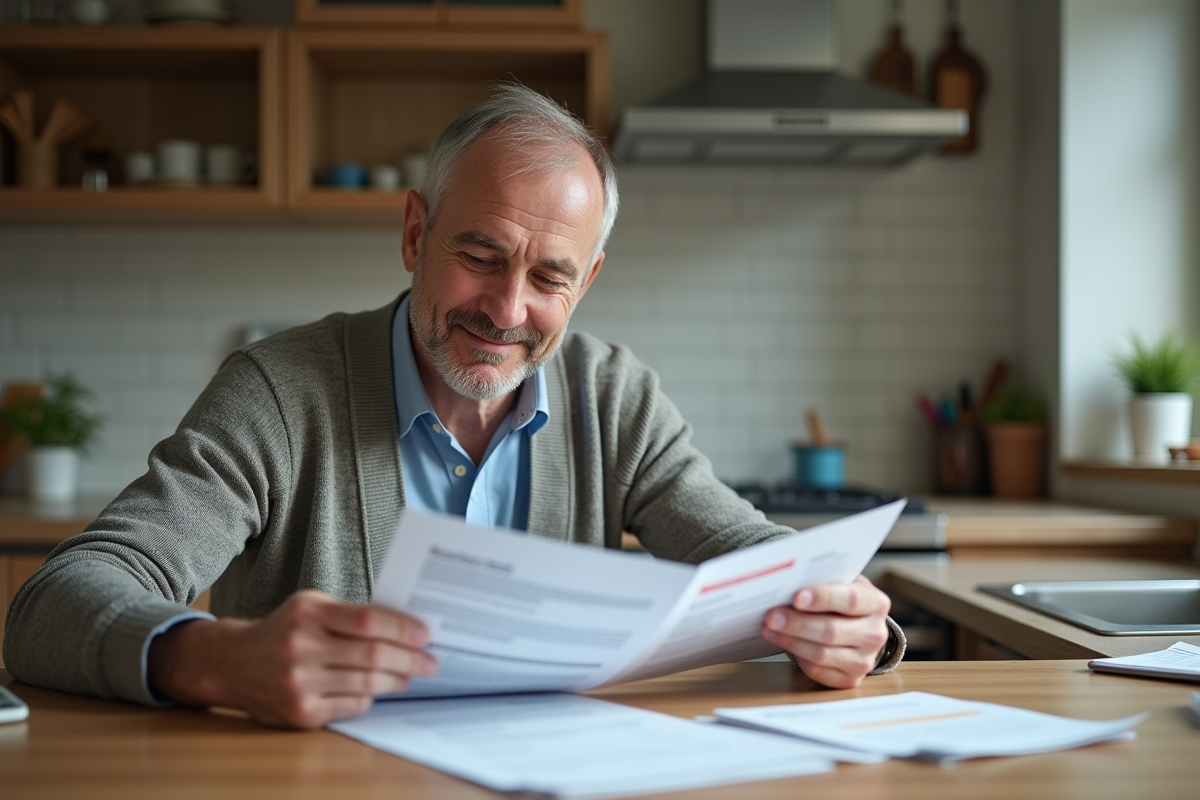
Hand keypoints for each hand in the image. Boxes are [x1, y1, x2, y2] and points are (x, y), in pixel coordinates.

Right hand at [148, 590, 437, 728]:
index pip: (367, 621)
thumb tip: (404, 627)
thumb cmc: (283, 630)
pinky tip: (378, 689)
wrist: (232, 663)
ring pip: (366, 684)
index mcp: (308, 614)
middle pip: (372, 656)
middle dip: (410, 660)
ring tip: (410, 675)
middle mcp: (301, 648)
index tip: (425, 634)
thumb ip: (351, 614)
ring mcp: (299, 683)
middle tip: (431, 662)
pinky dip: (369, 698)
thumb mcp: (310, 606)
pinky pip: (350, 706)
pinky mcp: (300, 712)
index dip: (402, 629)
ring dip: (396, 681)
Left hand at [760, 574, 890, 688]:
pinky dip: (796, 656)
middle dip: (797, 623)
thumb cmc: (841, 599)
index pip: (851, 599)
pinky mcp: (850, 679)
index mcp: (876, 603)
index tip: (797, 597)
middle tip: (772, 616)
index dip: (823, 598)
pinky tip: (781, 642)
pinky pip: (817, 671)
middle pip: (832, 630)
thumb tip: (786, 584)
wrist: (858, 626)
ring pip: (822, 653)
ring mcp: (865, 660)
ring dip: (791, 640)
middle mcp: (875, 634)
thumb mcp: (840, 583)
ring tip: (769, 629)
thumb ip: (821, 581)